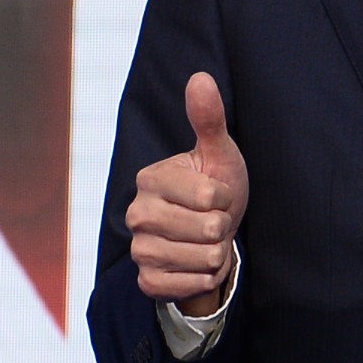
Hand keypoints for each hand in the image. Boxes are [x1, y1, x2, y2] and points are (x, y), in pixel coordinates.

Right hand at [129, 72, 246, 315]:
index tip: (216, 195)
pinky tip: (198, 263)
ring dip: (218, 253)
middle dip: (224, 226)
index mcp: (150, 179)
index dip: (226, 197)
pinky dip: (206, 277)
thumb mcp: (218, 153)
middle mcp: (137, 214)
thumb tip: (200, 77)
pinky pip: (192, 285)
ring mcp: (138, 249)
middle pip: (209, 229)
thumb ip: (209, 118)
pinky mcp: (146, 281)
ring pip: (205, 258)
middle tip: (213, 220)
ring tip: (207, 241)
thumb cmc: (216, 186)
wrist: (210, 235)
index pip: (211, 196)